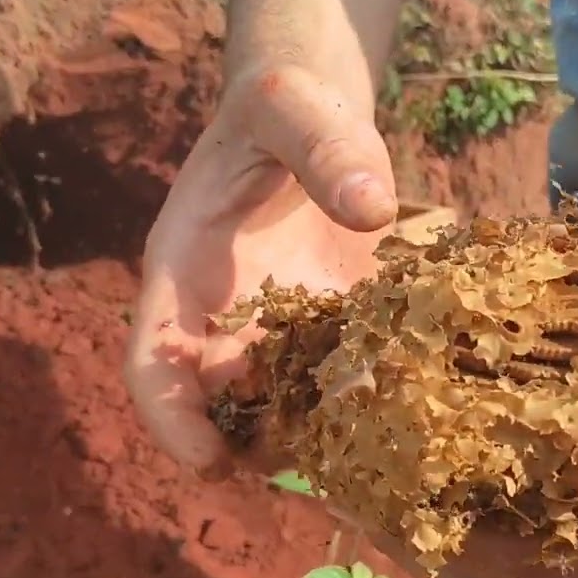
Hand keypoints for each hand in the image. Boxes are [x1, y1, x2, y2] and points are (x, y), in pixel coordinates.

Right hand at [124, 65, 397, 477]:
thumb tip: (371, 207)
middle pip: (227, 404)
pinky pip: (348, 382)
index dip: (171, 417)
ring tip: (384, 456)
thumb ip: (323, 147)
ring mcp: (284, 329)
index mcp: (186, 269)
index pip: (154, 358)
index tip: (206, 462)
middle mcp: (226, 314)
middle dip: (265, 445)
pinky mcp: (339, 331)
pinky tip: (423, 419)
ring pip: (291, 407)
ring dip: (326, 436)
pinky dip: (375, 404)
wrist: (318, 115)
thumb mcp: (292, 107)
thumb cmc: (284, 107)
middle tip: (326, 470)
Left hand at [334, 344, 577, 577]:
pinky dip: (493, 393)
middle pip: (478, 521)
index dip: (419, 543)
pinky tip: (456, 343)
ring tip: (375, 380)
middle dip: (407, 486)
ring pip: (499, 470)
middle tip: (341, 421)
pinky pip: (536, 420)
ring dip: (441, 437)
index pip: (495, 571)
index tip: (353, 489)